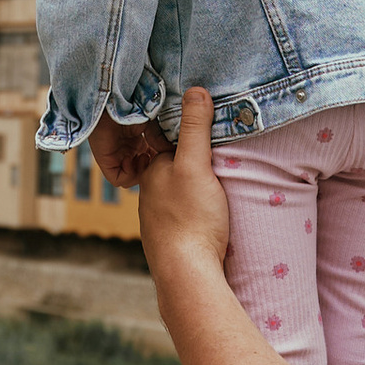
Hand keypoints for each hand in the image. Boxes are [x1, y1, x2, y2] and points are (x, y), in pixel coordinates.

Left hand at [89, 109, 170, 188]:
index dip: (161, 164)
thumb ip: (162, 139)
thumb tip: (174, 154)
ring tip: (144, 157)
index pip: (153, 163)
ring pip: (132, 179)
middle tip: (157, 161)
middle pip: (143, 173)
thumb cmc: (132, 106)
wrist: (113, 101)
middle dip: (152, 171)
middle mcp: (128, 152)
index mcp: (139, 143)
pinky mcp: (106, 161)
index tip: (168, 158)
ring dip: (140, 173)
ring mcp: (117, 157)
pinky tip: (131, 158)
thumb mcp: (153, 124)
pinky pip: (118, 180)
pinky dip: (128, 174)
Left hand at [137, 88, 230, 284]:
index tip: (204, 122)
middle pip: (172, 169)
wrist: (186, 275)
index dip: (185, 131)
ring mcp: (157, 221)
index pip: (166, 141)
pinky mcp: (169, 243)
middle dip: (189, 162)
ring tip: (214, 186)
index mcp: (152, 172)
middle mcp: (148, 195)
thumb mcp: (196, 165)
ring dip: (190, 189)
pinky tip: (204, 217)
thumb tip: (195, 89)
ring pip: (174, 195)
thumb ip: (195, 129)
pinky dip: (191, 213)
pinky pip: (180, 219)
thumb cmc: (191, 218)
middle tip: (216, 155)